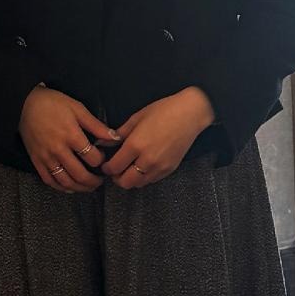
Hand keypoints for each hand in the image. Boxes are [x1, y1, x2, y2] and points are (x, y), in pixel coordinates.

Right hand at [19, 87, 119, 192]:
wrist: (24, 104)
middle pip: (80, 174)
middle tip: (100, 180)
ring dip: (80, 188)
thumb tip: (115, 138)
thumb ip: (97, 126)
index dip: (101, 161)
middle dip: (94, 181)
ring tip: (88, 187)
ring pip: (65, 181)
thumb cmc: (53, 103)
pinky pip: (49, 180)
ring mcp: (46, 157)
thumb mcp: (77, 108)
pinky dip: (60, 188)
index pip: (92, 158)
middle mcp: (59, 150)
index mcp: (71, 136)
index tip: (103, 158)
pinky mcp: (36, 161)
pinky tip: (69, 187)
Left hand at [99, 88, 215, 188]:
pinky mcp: (170, 169)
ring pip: (138, 184)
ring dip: (130, 179)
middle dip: (117, 178)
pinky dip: (143, 177)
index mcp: (136, 145)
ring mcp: (160, 167)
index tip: (105, 164)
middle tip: (115, 169)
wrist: (190, 114)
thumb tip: (104, 142)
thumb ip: (119, 133)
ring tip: (129, 168)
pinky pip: (151, 180)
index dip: (106, 168)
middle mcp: (147, 160)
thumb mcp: (137, 118)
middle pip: (125, 182)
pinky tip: (143, 166)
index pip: (114, 167)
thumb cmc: (163, 111)